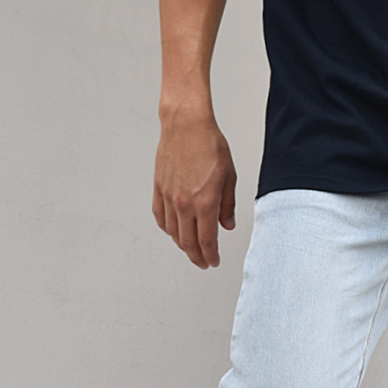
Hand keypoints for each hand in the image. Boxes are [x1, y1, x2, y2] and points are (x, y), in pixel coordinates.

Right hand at [152, 110, 236, 268]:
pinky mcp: (159, 189)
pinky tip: (173, 230)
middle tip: (203, 261)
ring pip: (173, 232)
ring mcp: (169, 197)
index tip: (213, 261)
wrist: (186, 126)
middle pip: (188, 242)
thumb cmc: (209, 144)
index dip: (210, 255)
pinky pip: (160, 217)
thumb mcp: (229, 176)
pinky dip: (167, 228)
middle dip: (196, 256)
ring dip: (182, 244)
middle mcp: (184, 203)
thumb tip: (226, 224)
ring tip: (191, 248)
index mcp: (205, 202)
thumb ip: (227, 204)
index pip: (206, 240)